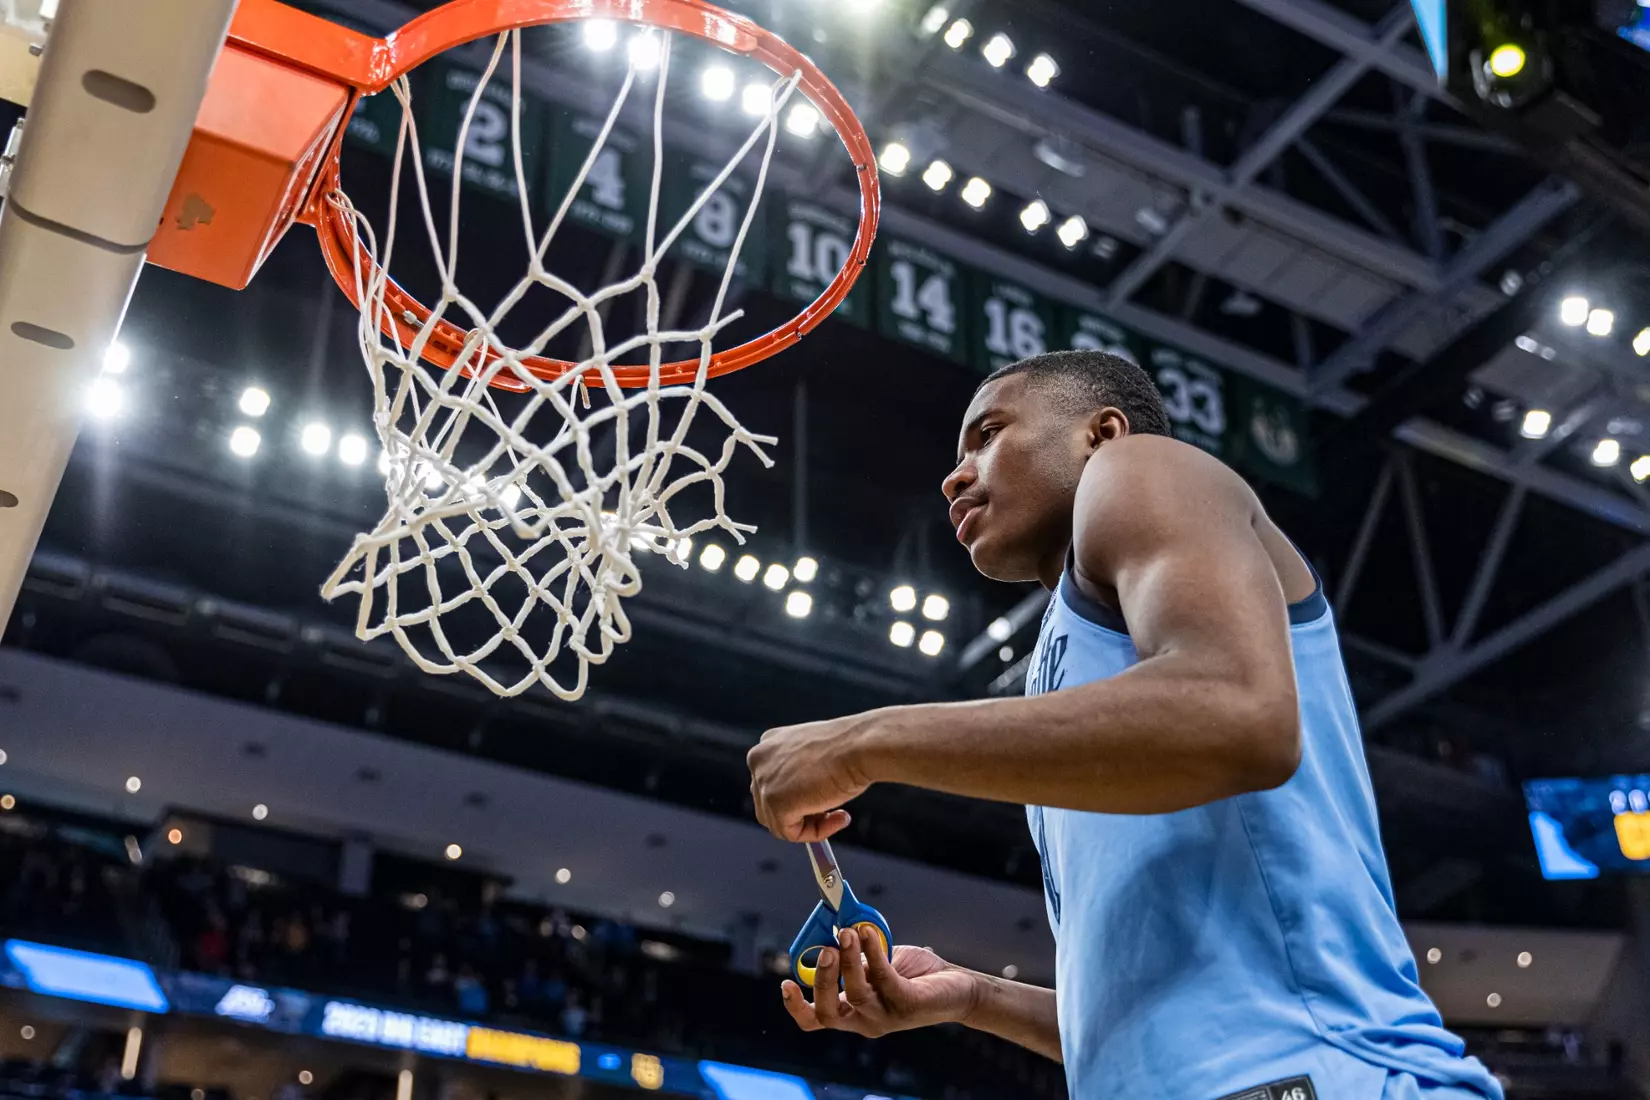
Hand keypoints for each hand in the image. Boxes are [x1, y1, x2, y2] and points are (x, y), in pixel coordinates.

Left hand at [748, 712, 878, 841]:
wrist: (860, 746)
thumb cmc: (848, 746)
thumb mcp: (814, 756)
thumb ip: (800, 775)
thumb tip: (802, 801)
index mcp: (768, 744)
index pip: (770, 785)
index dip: (796, 800)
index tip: (819, 803)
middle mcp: (759, 760)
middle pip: (768, 807)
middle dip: (800, 815)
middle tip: (829, 814)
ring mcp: (764, 783)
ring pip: (779, 824)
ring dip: (810, 825)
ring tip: (838, 815)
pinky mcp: (776, 804)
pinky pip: (792, 834)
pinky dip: (816, 833)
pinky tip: (838, 818)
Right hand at [781, 928, 979, 1037]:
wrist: (957, 986)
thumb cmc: (913, 974)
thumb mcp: (875, 962)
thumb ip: (854, 952)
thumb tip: (833, 924)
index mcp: (852, 1011)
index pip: (815, 1019)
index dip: (797, 1006)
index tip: (786, 983)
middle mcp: (865, 1019)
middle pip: (828, 1012)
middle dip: (822, 980)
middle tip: (825, 949)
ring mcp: (885, 1015)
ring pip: (855, 993)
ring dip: (848, 959)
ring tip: (847, 932)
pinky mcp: (906, 1004)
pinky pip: (883, 977)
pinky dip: (872, 952)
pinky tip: (868, 934)